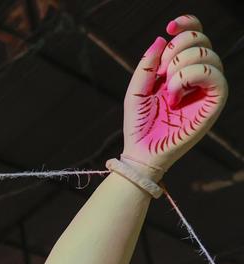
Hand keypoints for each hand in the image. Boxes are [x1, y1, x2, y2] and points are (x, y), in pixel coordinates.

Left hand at [122, 15, 226, 176]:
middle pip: (201, 41)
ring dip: (181, 67)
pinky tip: (175, 95)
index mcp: (181, 70)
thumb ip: (148, 64)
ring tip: (167, 91)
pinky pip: (216, 77)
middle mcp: (197, 77)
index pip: (195, 36)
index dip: (188, 24)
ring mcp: (206, 90)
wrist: (141, 151)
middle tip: (161, 74)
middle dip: (177, 50)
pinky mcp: (213, 104)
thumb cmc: (140, 124)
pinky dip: (191, 77)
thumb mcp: (136, 89)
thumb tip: (162, 38)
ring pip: (208, 55)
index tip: (170, 27)